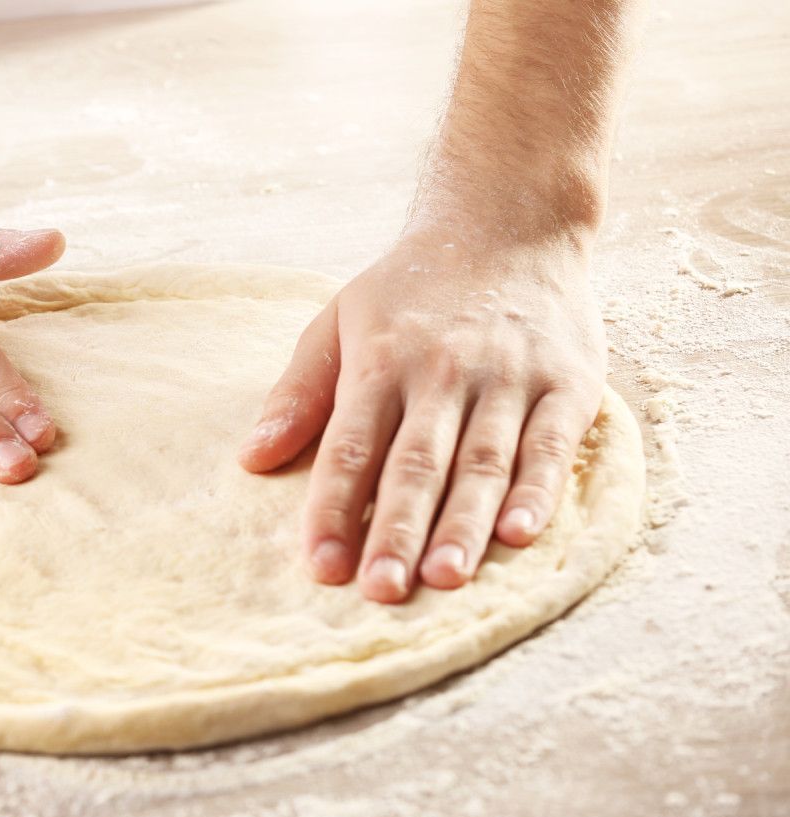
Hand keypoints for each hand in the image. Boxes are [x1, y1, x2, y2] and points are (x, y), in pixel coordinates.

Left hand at [239, 225, 605, 601]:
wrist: (509, 221)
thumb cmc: (413, 286)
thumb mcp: (340, 319)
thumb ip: (300, 391)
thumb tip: (251, 457)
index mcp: (383, 360)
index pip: (351, 447)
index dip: (334, 508)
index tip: (320, 567)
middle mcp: (445, 371)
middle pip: (416, 463)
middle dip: (396, 531)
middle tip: (380, 592)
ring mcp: (510, 378)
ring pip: (483, 461)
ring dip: (463, 523)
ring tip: (443, 578)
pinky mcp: (568, 382)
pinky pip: (553, 444)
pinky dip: (539, 490)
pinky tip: (520, 534)